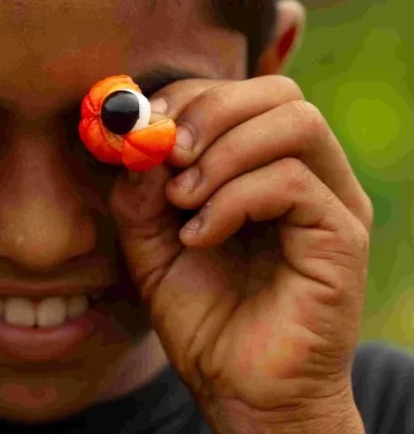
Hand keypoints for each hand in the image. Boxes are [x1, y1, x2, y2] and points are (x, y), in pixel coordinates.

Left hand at [110, 76, 371, 432]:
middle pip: (277, 92)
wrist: (240, 388)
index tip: (142, 128)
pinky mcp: (341, 235)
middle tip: (168, 156)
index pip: (240, 93)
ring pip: (294, 122)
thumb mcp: (149, 245)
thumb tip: (139, 139)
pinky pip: (292, 181)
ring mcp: (329, 201)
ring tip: (183, 201)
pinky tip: (199, 237)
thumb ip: (139, 192)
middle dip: (209, 111)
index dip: (188, 96)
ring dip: (222, 153)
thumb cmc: (202, 315)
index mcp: (262, 167)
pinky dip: (233, 199)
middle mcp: (305, 173)